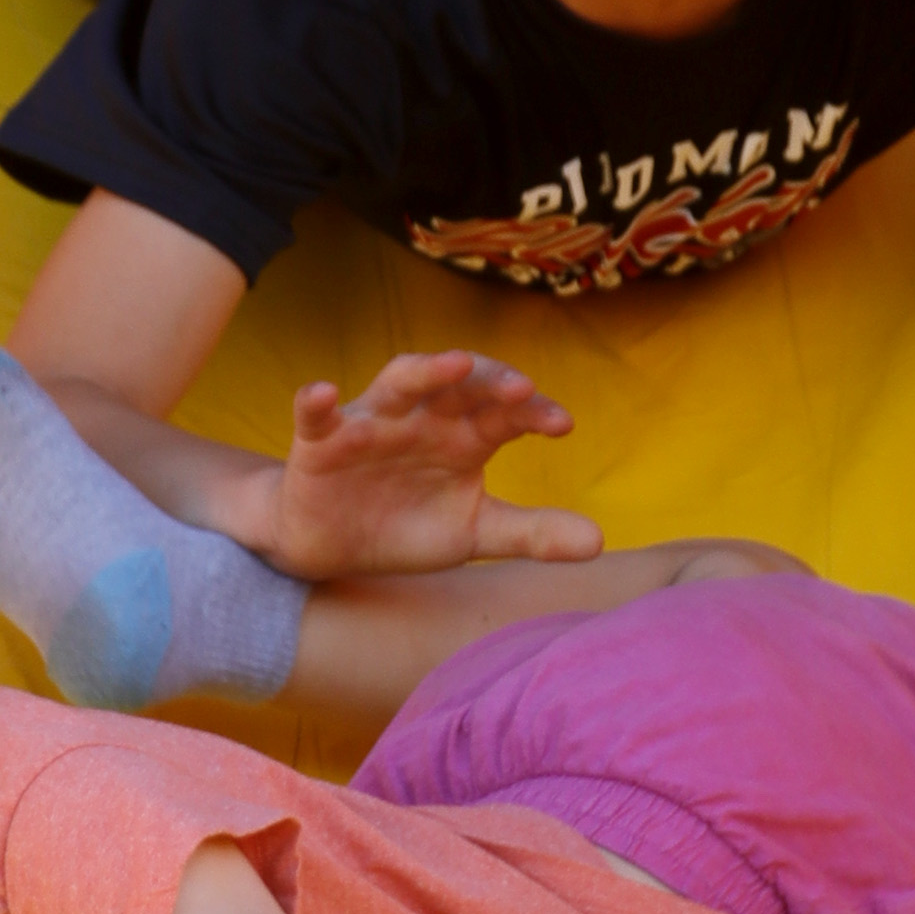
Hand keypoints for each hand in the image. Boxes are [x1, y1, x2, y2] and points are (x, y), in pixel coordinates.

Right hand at [261, 351, 601, 579]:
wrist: (333, 549)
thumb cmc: (408, 527)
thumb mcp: (475, 533)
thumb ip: (532, 533)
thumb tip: (598, 543)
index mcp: (464, 437)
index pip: (505, 412)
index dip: (533, 412)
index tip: (562, 424)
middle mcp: (423, 420)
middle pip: (459, 384)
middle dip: (489, 380)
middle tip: (522, 389)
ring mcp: (372, 425)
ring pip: (398, 383)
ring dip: (425, 371)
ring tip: (453, 364)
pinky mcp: (321, 443)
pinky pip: (316, 416)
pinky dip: (316, 402)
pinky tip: (323, 392)